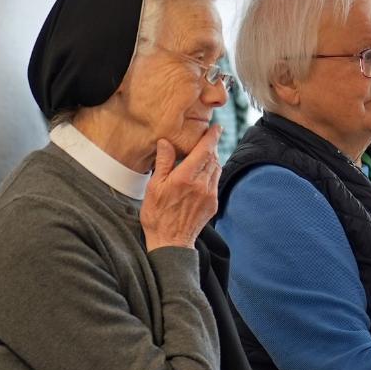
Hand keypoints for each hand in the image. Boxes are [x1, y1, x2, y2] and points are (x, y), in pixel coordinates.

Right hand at [141, 123, 221, 251]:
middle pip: (213, 157)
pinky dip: (211, 174)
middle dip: (210, 147)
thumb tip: (166, 142)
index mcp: (185, 177)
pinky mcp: (213, 204)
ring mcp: (209, 195)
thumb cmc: (157, 215)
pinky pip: (216, 182)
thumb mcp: (154, 187)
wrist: (170, 243)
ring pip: (216, 169)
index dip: (212, 136)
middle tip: (204, 140)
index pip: (204, 150)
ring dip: (212, 160)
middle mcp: (201, 184)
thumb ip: (163, 162)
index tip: (216, 127)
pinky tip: (201, 176)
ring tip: (202, 157)